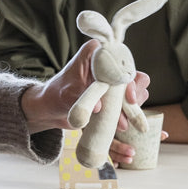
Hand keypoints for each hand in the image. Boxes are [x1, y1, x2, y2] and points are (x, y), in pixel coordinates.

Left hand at [20, 42, 150, 133]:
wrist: (52, 108)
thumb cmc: (57, 95)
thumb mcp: (69, 95)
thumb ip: (85, 99)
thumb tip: (100, 107)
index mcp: (96, 53)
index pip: (121, 61)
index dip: (128, 79)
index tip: (128, 97)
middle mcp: (108, 64)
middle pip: (134, 76)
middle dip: (134, 95)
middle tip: (129, 107)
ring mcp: (113, 80)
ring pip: (136, 91)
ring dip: (132, 108)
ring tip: (122, 123)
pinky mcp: (114, 95)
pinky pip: (129, 105)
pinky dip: (129, 117)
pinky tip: (125, 134)